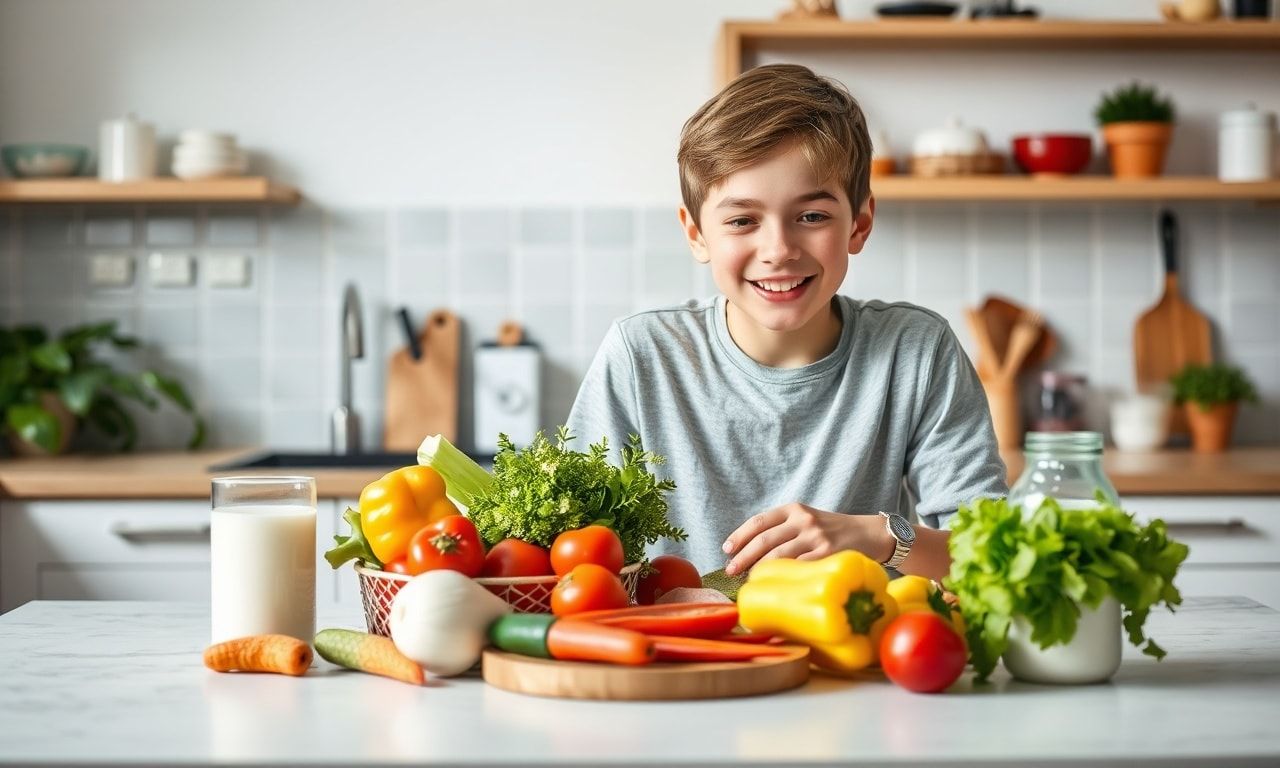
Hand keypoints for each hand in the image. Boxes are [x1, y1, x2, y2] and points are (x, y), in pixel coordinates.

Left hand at [721, 503, 891, 575]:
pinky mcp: (828, 553)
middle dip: (743, 557)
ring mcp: (816, 536)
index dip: (740, 536)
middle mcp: (803, 519)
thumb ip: (783, 529)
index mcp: (794, 509)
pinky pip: (800, 567)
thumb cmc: (831, 531)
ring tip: (749, 580)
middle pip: (764, 540)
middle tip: (731, 571)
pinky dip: (784, 577)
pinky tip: (775, 584)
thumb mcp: (807, 520)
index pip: (759, 521)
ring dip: (759, 569)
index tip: (727, 549)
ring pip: (779, 555)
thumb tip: (749, 552)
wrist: (868, 533)